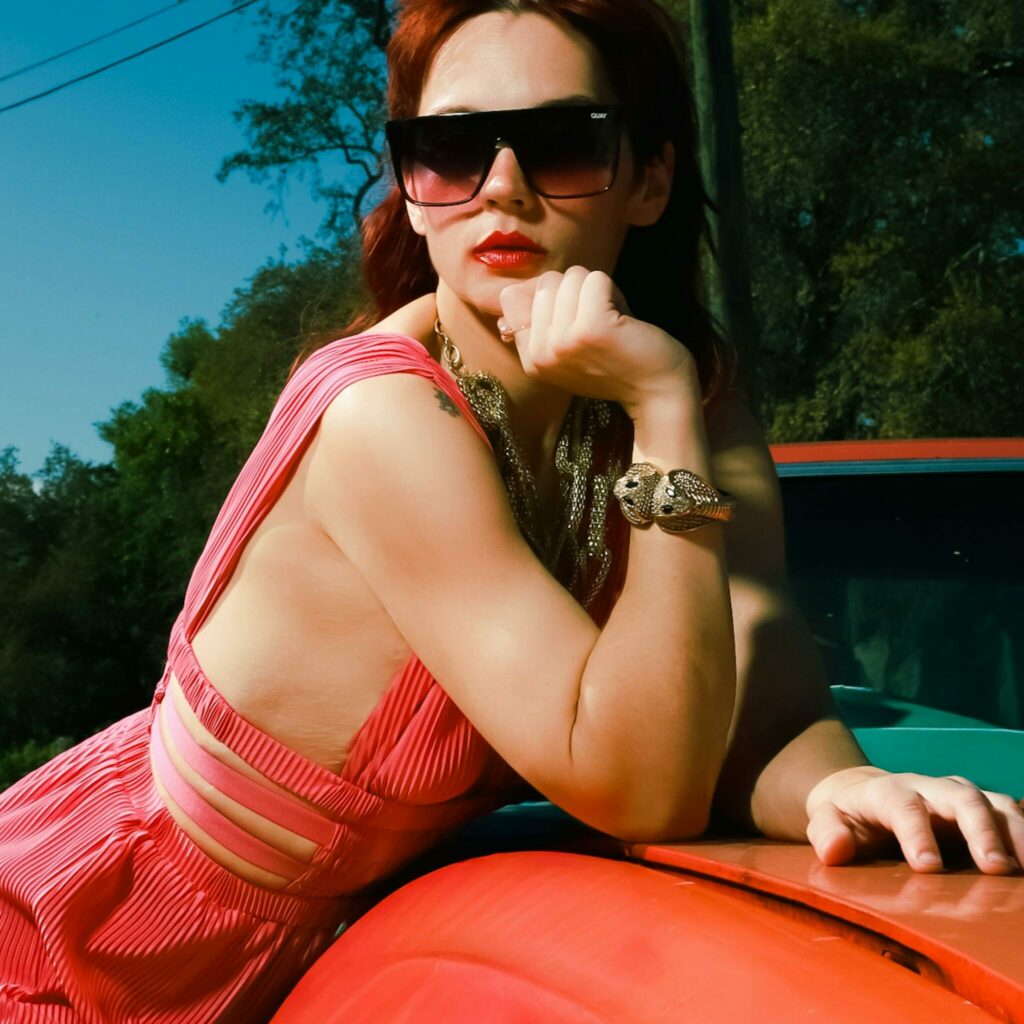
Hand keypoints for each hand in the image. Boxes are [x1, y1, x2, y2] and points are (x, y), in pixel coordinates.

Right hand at [498, 266, 698, 416]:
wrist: (657, 392)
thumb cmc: (618, 364)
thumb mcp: (567, 350)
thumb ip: (541, 323)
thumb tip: (514, 289)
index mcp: (531, 360)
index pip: (513, 297)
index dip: (553, 297)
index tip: (576, 325)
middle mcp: (541, 353)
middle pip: (547, 282)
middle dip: (578, 293)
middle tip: (599, 326)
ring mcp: (563, 341)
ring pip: (572, 277)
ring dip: (599, 292)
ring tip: (612, 323)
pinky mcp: (591, 327)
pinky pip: (596, 279)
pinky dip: (614, 291)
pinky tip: (623, 319)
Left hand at [805, 765, 1023, 873]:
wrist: (867, 795)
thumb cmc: (849, 815)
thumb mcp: (827, 819)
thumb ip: (826, 833)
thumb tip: (834, 850)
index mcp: (888, 791)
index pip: (904, 805)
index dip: (917, 833)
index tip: (928, 868)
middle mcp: (930, 787)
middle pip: (962, 797)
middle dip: (980, 831)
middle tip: (996, 869)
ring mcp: (959, 796)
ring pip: (995, 804)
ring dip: (1016, 833)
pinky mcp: (982, 809)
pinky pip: (1011, 815)